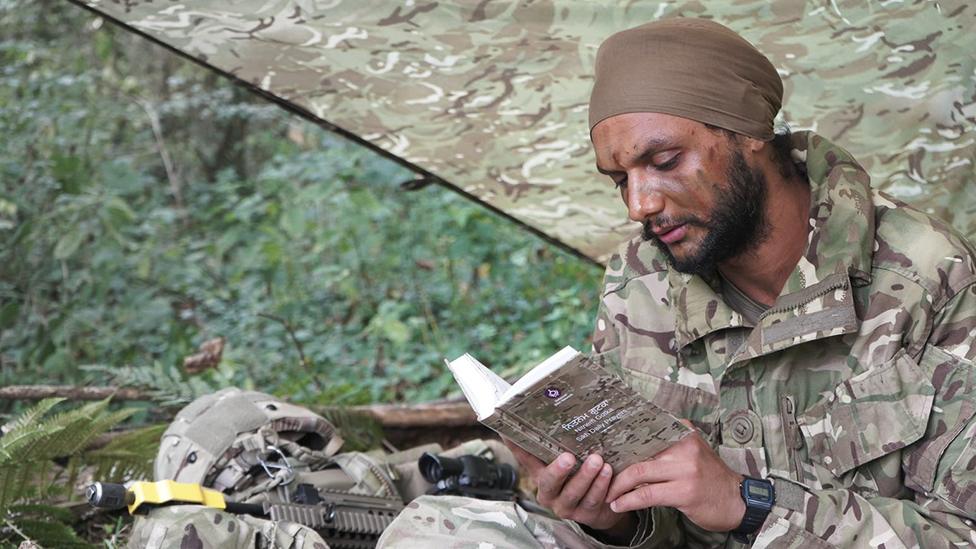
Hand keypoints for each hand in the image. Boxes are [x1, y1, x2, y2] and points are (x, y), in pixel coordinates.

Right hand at [504, 440, 634, 534]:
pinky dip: (601, 486)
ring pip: (574, 493)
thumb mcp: (566, 462)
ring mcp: (566, 506)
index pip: (525, 459)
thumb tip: (543, 414)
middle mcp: (549, 494)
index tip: (509, 432)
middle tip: (569, 457)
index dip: (517, 447)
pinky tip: (607, 472)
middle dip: (558, 470)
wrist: (601, 507)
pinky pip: (593, 500)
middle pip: (549, 482)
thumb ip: (554, 445)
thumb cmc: (579, 476)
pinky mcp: (586, 515)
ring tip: (597, 460)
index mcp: (540, 477)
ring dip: (586, 476)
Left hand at [605, 423, 744, 531]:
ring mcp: (685, 469)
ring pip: (638, 474)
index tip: (604, 452)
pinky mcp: (684, 491)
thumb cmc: (710, 477)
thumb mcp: (691, 452)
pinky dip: (629, 501)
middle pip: (637, 454)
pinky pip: (647, 495)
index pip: (643, 434)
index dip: (620, 444)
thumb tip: (630, 449)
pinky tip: (619, 505)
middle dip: (615, 468)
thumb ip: (667, 447)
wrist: (738, 500)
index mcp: (683, 432)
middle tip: (601, 477)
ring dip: (618, 486)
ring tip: (608, 494)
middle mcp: (683, 447)